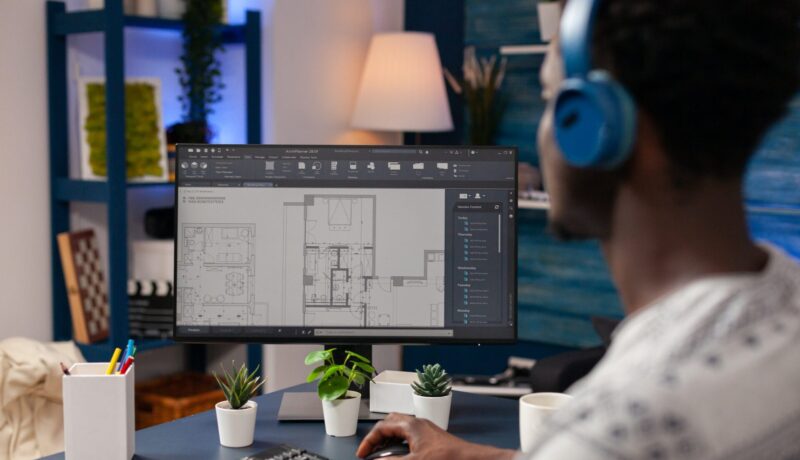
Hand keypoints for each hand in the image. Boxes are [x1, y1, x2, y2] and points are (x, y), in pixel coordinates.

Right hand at [356, 413, 515, 459]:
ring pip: (400, 427)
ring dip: (389, 438)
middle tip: (370, 450)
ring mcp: (426, 429)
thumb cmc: (448, 458)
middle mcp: (418, 423)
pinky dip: (399, 442)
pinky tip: (401, 454)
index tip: (362, 454)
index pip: (381, 427)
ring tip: (382, 453)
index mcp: (411, 425)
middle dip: (378, 435)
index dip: (369, 441)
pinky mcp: (432, 437)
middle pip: (390, 422)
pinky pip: (410, 434)